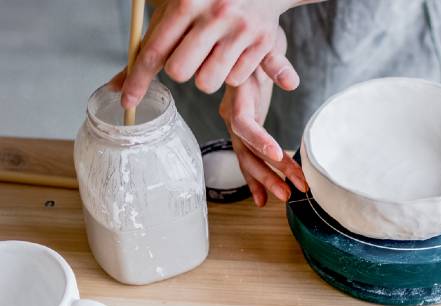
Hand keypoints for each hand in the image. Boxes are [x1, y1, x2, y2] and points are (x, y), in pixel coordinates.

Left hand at [119, 0, 302, 109]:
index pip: (154, 51)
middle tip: (189, 58)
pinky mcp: (263, 42)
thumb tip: (118, 86)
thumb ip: (150, 44)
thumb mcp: (176, 9)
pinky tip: (235, 53)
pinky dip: (231, 72)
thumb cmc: (208, 1)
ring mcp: (241, 29)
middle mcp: (216, 13)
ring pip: (208, 82)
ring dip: (205, 76)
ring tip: (212, 56)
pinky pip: (235, 79)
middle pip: (180, 72)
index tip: (128, 101)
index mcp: (187, 1)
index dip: (138, 80)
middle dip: (179, 72)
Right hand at [219, 28, 306, 206]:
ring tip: (285, 197)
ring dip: (265, 180)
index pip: (243, 124)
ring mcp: (235, 126)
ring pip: (247, 159)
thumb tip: (292, 82)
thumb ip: (275, 65)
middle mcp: (231, 115)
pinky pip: (246, 159)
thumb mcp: (266, 50)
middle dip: (268, 172)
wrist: (244, 45)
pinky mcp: (243, 132)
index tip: (277, 154)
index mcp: (236, 97)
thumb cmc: (257, 47)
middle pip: (246, 150)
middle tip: (290, 190)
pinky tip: (264, 198)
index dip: (258, 140)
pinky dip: (255, 179)